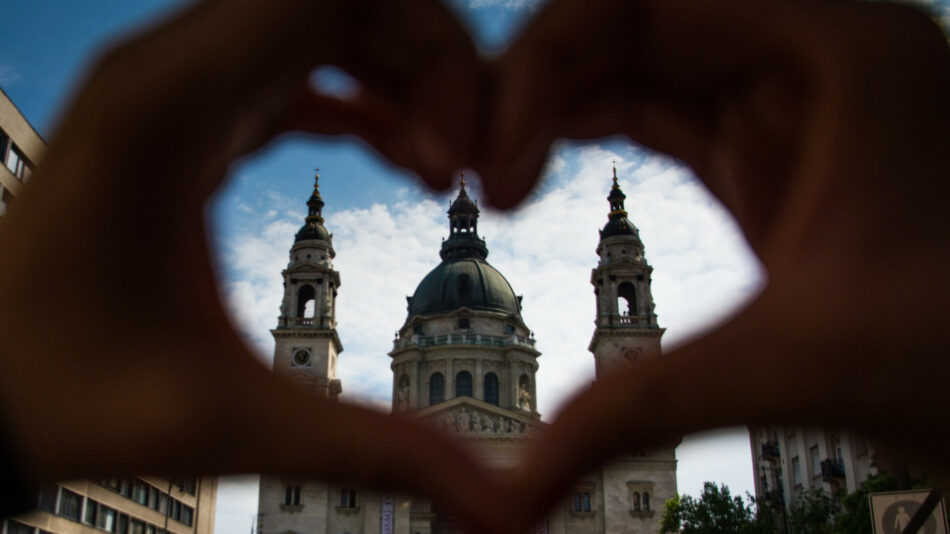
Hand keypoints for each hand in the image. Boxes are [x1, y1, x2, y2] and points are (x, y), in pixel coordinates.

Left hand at [0, 0, 502, 526]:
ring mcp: (170, 81)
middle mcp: (165, 68)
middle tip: (459, 162)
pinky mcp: (180, 109)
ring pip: (320, 17)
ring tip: (435, 163)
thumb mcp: (229, 426)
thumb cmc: (70, 399)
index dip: (429, 57)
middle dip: (428, 61)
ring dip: (398, 73)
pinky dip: (359, 92)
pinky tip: (397, 154)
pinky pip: (291, 60)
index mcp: (169, 110)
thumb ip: (370, 452)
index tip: (452, 164)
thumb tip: (496, 506)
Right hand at [483, 0, 949, 528]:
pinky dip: (581, 135)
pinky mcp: (763, 150)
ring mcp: (786, 98)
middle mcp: (810, 52)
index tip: (493, 168)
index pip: (642, 4)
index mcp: (839, 52)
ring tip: (491, 182)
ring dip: (548, 110)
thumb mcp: (799, 366)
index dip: (541, 67)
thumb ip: (643, 408)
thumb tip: (511, 496)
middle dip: (533, 88)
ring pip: (632, 66)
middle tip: (470, 172)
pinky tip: (531, 175)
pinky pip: (651, 110)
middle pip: (627, 26)